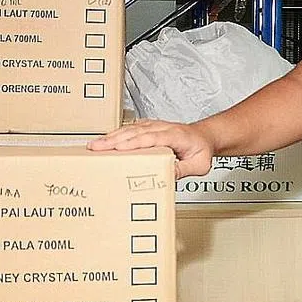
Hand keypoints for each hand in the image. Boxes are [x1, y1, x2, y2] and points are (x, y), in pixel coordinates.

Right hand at [88, 119, 213, 178]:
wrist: (206, 136)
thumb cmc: (202, 151)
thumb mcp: (199, 165)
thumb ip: (183, 170)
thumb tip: (165, 175)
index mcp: (176, 135)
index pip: (151, 137)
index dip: (133, 143)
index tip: (118, 149)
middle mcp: (163, 128)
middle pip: (135, 132)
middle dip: (114, 140)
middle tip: (96, 148)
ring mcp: (156, 126)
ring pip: (131, 128)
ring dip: (112, 136)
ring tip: (95, 145)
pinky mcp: (150, 127)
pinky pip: (132, 128)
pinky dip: (117, 134)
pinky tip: (106, 140)